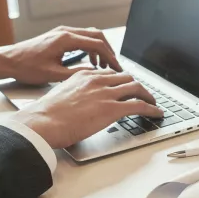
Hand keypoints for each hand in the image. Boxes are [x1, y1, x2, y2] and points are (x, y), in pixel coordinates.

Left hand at [0, 26, 121, 84]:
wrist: (7, 61)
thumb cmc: (26, 67)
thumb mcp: (53, 74)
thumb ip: (77, 73)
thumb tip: (95, 74)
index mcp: (65, 39)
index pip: (97, 43)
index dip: (110, 56)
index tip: (116, 67)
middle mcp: (65, 32)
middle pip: (97, 35)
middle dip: (108, 50)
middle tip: (115, 65)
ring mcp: (62, 32)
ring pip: (90, 36)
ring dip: (100, 49)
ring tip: (104, 66)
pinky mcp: (59, 36)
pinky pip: (81, 39)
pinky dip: (90, 49)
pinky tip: (90, 62)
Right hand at [9, 70, 162, 148]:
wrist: (42, 123)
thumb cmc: (46, 115)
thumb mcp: (62, 94)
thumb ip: (76, 92)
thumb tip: (83, 101)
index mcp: (85, 75)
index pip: (111, 74)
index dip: (122, 81)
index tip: (127, 87)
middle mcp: (98, 80)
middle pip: (127, 78)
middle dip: (138, 86)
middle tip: (143, 94)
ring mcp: (106, 93)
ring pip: (136, 89)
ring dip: (148, 96)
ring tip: (153, 103)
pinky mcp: (112, 108)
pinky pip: (139, 105)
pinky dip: (151, 108)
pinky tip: (156, 113)